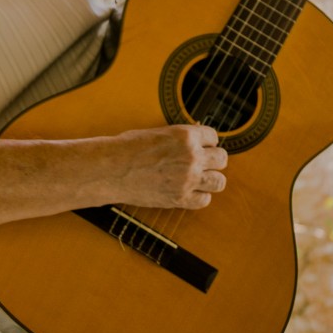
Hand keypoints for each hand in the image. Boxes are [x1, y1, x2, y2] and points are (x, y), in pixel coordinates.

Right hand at [113, 124, 227, 209]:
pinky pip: (205, 200)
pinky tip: (189, 191)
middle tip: (202, 162)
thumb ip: (181, 137)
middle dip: (213, 159)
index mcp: (186, 135)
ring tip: (199, 178)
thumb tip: (197, 139)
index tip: (201, 146)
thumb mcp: (158, 132)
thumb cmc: (128, 147)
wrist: (111, 169)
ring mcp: (187, 179)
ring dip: (211, 179)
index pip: (214, 137)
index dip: (207, 142)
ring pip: (219, 181)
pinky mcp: (180, 198)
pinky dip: (199, 196)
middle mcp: (191, 157)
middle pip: (222, 159)